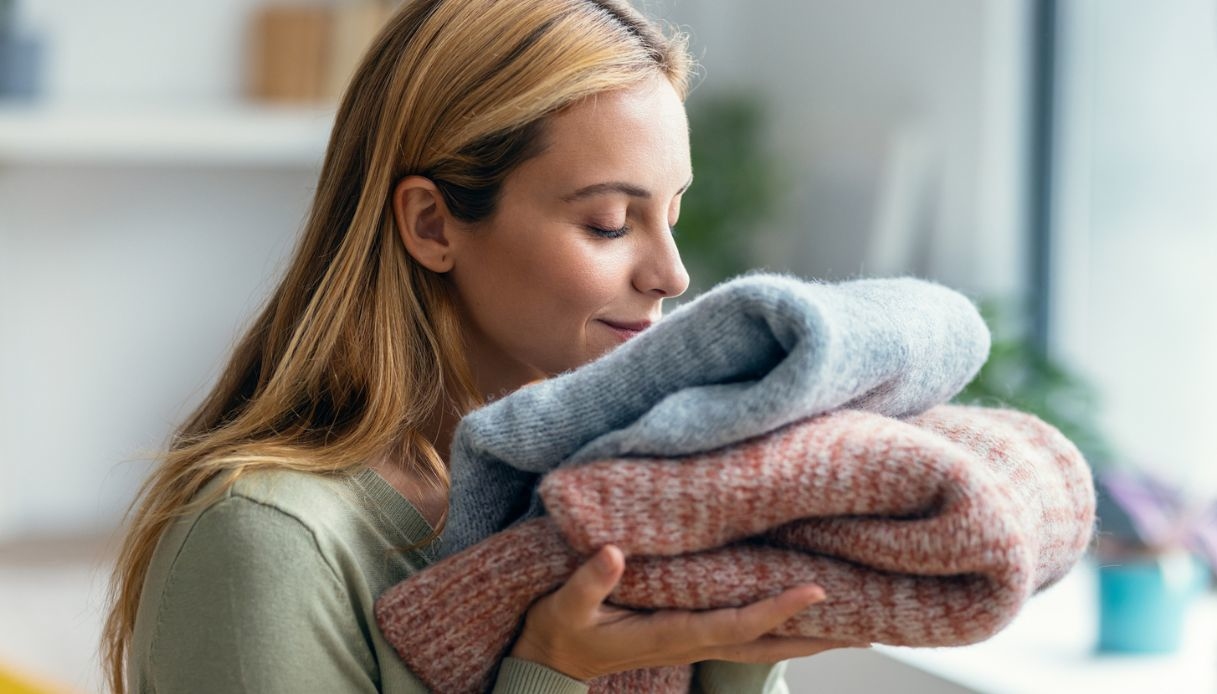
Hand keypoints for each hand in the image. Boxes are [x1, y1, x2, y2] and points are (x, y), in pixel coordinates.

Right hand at [507, 544, 867, 680]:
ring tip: (855, 623)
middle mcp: (693, 643)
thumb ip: (589, 581)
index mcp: (671, 634)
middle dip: (817, 634)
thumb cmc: (561, 630)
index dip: (777, 609)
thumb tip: (614, 553)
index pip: (737, 624)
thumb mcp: (566, 606)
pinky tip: (802, 618)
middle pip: (768, 644)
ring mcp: (695, 643)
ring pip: (764, 644)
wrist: (551, 663)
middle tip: (870, 622)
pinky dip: (781, 628)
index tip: (816, 591)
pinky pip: (747, 636)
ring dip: (808, 636)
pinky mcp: (691, 636)